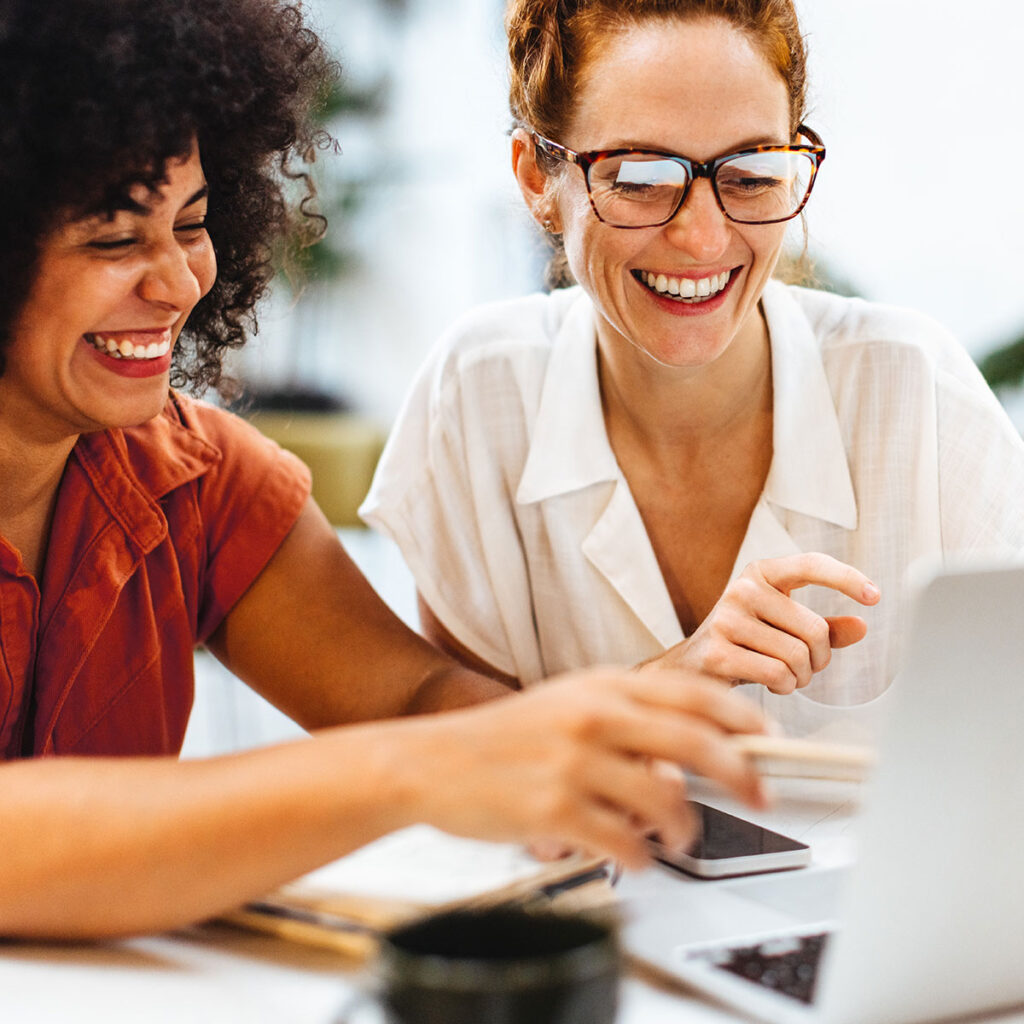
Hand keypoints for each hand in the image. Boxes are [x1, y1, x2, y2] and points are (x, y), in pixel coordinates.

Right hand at [400, 668, 769, 869]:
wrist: (433, 761)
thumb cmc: (506, 737)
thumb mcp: (568, 704)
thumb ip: (628, 721)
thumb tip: (690, 764)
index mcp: (601, 686)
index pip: (692, 693)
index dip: (741, 718)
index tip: (767, 739)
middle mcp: (593, 718)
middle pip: (695, 742)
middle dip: (742, 773)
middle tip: (762, 795)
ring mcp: (574, 764)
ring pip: (665, 801)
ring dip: (685, 827)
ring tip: (679, 836)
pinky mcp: (555, 811)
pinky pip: (625, 843)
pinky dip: (641, 857)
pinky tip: (633, 854)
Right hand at [646, 553, 879, 693]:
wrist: (690, 666)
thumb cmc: (744, 643)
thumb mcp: (784, 627)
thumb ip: (823, 626)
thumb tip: (861, 626)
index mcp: (761, 573)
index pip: (811, 565)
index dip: (846, 578)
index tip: (875, 596)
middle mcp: (742, 589)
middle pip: (814, 629)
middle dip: (820, 659)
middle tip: (806, 667)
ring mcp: (726, 619)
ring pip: (797, 656)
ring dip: (802, 677)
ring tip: (786, 676)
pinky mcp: (717, 652)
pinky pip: (777, 674)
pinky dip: (785, 687)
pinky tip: (772, 684)